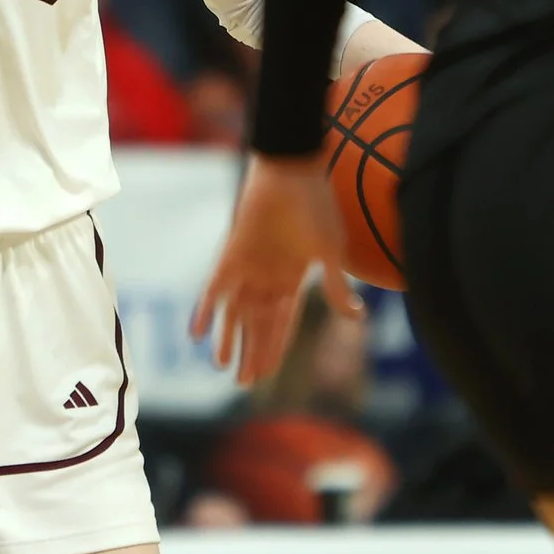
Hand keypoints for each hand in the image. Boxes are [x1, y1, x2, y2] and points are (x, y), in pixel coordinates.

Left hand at [192, 154, 361, 384]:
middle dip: (251, 353)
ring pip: (233, 313)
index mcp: (293, 280)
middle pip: (257, 326)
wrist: (291, 169)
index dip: (275, 350)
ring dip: (227, 338)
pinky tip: (195, 333)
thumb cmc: (316, 206)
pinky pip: (213, 288)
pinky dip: (205, 310)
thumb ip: (336, 286)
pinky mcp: (230, 254)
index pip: (282, 325)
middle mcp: (268, 279)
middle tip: (243, 383)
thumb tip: (357, 317)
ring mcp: (248, 268)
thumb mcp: (330, 251)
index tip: (268, 376)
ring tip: (220, 364)